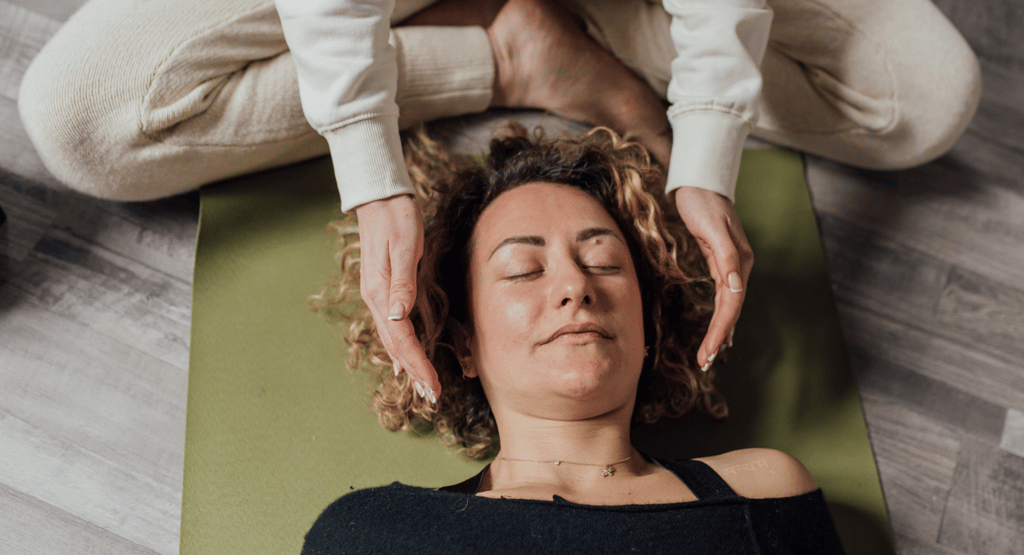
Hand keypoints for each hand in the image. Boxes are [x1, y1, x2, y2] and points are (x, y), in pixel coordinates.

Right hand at [354, 195, 438, 401]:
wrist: (380, 199)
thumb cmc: (397, 219)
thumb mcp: (403, 248)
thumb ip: (403, 283)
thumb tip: (400, 316)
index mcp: (381, 293)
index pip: (401, 339)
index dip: (417, 364)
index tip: (431, 385)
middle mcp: (376, 299)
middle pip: (395, 345)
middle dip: (414, 371)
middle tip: (431, 394)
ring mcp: (378, 295)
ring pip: (392, 339)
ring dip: (407, 363)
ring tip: (421, 384)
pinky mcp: (383, 289)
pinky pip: (391, 327)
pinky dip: (400, 347)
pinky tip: (403, 358)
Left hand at [673, 186, 753, 369]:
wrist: (700, 182)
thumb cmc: (703, 201)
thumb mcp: (712, 227)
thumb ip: (726, 256)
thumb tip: (734, 286)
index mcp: (740, 261)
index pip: (731, 304)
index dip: (720, 330)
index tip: (709, 353)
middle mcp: (739, 267)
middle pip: (730, 310)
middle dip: (718, 337)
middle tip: (705, 363)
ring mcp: (731, 265)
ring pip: (727, 306)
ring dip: (719, 331)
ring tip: (709, 355)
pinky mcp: (720, 262)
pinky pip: (722, 297)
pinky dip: (720, 316)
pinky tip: (719, 330)